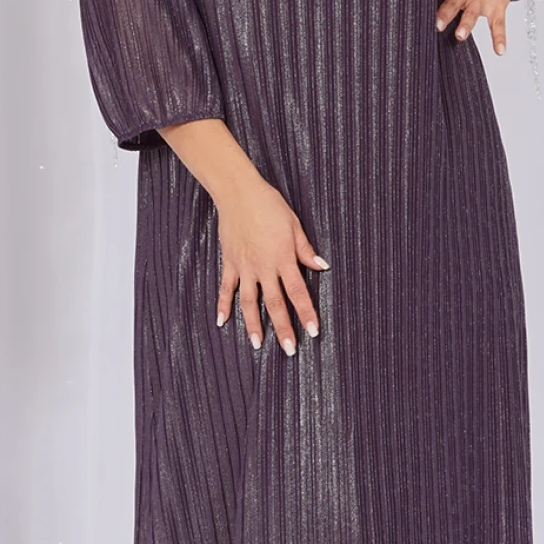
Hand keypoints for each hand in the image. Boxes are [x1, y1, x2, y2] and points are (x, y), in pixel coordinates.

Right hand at [215, 172, 327, 354]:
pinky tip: (222, 321)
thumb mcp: (294, 225)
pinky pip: (226, 288)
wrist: (239, 193)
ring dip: (253, 324)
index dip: (306, 313)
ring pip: (249, 302)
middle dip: (283, 329)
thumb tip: (321, 267)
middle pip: (275, 304)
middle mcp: (264, 267)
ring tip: (257, 344)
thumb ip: (305, 250)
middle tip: (289, 350)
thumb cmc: (269, 205)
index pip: (298, 292)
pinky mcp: (229, 263)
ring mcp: (244, 267)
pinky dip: (222, 305)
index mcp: (283, 258)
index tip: (312, 332)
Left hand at [434, 0, 543, 54]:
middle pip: (451, 4)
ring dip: (466, 25)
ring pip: (472, 14)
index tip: (413, 13)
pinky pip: (498, 24)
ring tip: (460, 35)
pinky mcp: (497, 5)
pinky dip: (499, 38)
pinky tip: (500, 50)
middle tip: (437, 25)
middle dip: (444, 14)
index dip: (424, 1)